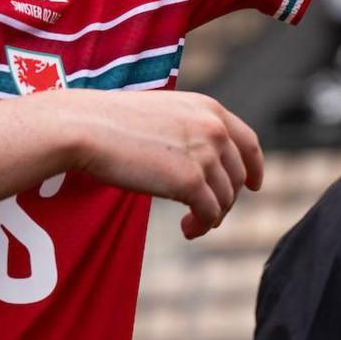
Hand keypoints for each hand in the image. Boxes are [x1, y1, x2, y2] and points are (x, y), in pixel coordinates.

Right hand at [38, 90, 265, 238]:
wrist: (85, 128)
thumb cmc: (111, 122)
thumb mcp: (163, 115)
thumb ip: (190, 132)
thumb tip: (204, 166)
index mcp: (209, 109)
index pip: (248, 142)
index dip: (255, 167)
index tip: (255, 185)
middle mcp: (214, 129)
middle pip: (238, 176)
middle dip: (226, 199)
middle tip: (207, 215)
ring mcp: (205, 154)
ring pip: (225, 198)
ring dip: (212, 217)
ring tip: (192, 226)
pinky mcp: (190, 181)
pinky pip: (209, 212)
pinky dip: (201, 225)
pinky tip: (187, 230)